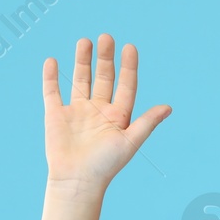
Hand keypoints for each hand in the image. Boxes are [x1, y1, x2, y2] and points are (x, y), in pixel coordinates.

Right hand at [41, 33, 170, 189]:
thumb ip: (147, 123)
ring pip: (81, 80)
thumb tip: (169, 107)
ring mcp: (77, 112)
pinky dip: (51, 77)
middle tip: (106, 37)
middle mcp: (98, 111)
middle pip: (104, 77)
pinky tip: (53, 60)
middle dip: (105, 58)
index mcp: (118, 116)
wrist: (77, 182)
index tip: (129, 47)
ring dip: (82, 61)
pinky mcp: (56, 116)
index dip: (128, 67)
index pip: (126, 85)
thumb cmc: (106, 166)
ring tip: (85, 41)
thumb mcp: (130, 142)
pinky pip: (52, 92)